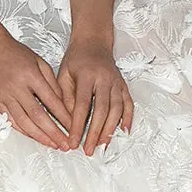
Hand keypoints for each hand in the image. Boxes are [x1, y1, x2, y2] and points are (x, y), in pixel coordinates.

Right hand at [0, 32, 73, 150]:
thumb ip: (52, 83)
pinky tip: (36, 138)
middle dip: (54, 132)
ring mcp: (5, 96)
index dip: (63, 116)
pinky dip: (25, 132)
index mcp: (30, 75)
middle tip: (66, 144)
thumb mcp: (40, 62)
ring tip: (53, 145)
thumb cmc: (17, 54)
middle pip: (38, 116)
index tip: (73, 127)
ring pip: (24, 122)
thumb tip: (63, 104)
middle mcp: (17, 88)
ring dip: (40, 136)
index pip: (51, 101)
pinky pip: (12, 121)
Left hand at [57, 37, 133, 154]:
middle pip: (102, 111)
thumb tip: (69, 121)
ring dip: (110, 129)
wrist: (93, 42)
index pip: (82, 106)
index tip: (73, 141)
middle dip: (95, 133)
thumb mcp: (63, 74)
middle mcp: (104, 79)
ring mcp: (116, 83)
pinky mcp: (123, 85)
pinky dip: (128, 119)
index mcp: (86, 76)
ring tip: (102, 145)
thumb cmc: (76, 60)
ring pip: (117, 110)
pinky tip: (124, 132)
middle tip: (88, 150)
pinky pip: (129, 104)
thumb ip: (65, 97)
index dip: (77, 126)